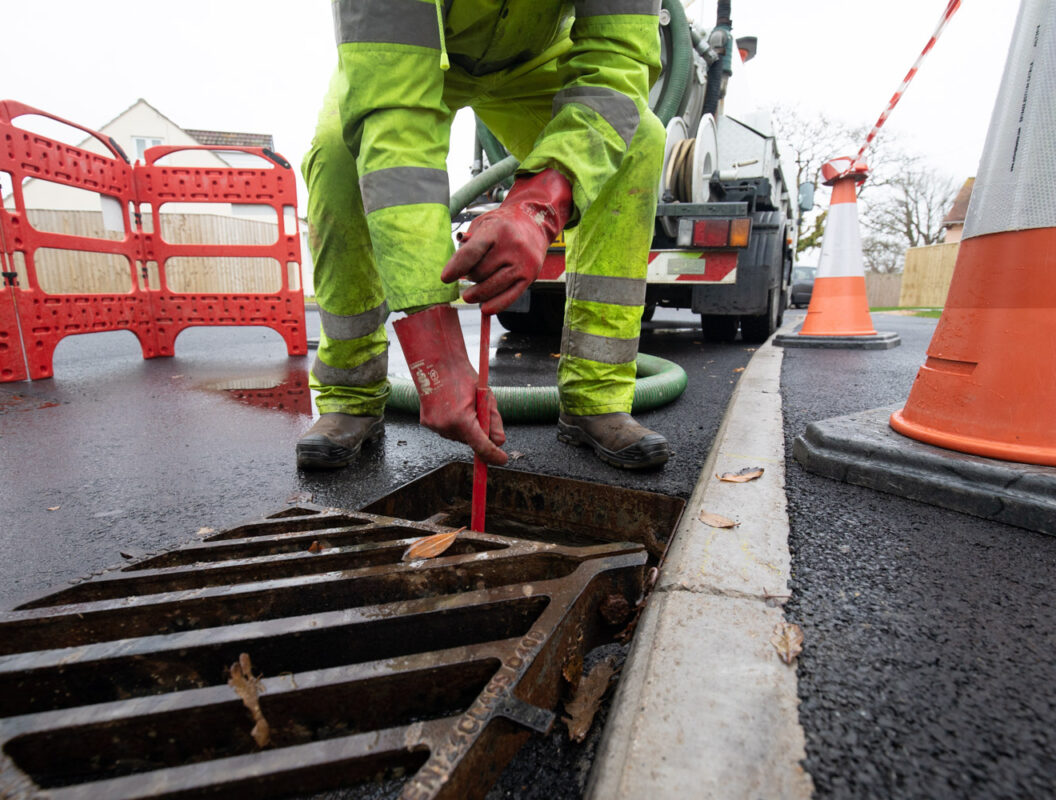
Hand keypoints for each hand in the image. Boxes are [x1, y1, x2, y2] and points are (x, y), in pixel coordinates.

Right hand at [393, 305, 506, 464]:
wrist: (437, 363)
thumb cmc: (463, 377)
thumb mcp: (486, 397)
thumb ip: (493, 421)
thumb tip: (499, 442)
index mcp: (462, 419)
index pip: (481, 446)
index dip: (494, 455)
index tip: (503, 460)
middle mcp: (446, 426)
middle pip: (470, 441)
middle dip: (478, 432)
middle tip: (478, 411)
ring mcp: (434, 426)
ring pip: (458, 437)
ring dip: (465, 428)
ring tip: (462, 404)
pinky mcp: (427, 423)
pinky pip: (446, 430)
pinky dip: (452, 424)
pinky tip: (451, 407)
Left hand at [442, 168, 572, 314]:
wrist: (535, 223)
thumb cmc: (503, 226)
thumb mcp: (483, 224)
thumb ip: (468, 243)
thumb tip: (456, 268)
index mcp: (497, 229)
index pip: (472, 252)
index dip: (456, 267)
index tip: (445, 278)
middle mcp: (512, 246)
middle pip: (480, 272)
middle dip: (469, 277)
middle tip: (469, 275)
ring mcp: (523, 263)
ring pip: (492, 287)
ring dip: (477, 294)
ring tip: (470, 295)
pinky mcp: (530, 276)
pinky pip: (510, 297)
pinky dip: (495, 305)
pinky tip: (484, 308)